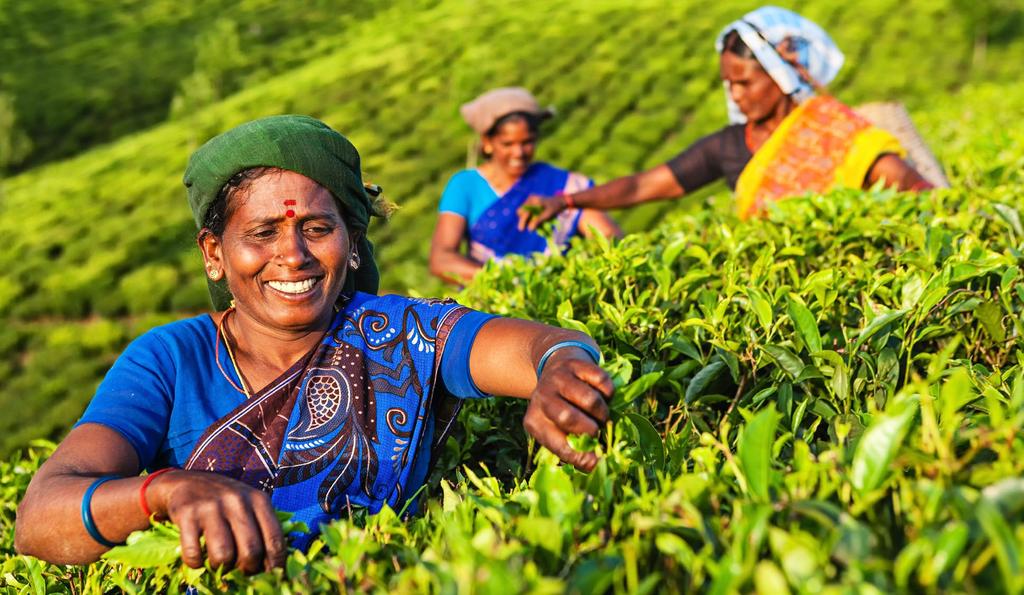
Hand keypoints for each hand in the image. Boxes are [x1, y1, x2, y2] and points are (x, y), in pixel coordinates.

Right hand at [148, 470, 285, 573]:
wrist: (186, 483)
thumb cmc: (225, 501)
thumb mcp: (250, 505)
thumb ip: (262, 529)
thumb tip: (273, 568)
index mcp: (259, 500)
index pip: (275, 538)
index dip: (275, 563)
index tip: (271, 575)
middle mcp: (238, 501)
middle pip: (251, 551)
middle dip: (247, 569)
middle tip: (241, 571)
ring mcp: (212, 507)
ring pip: (223, 555)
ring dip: (221, 568)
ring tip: (219, 564)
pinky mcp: (188, 514)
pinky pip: (194, 553)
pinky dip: (196, 563)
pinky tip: (198, 559)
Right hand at [517, 194, 566, 230]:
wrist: (561, 202)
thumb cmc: (555, 207)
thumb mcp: (547, 215)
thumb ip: (538, 221)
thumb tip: (529, 229)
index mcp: (532, 200)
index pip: (521, 211)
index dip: (522, 220)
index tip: (522, 229)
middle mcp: (529, 201)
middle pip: (521, 213)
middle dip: (524, 221)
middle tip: (524, 229)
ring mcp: (531, 204)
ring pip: (525, 215)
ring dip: (528, 221)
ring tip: (533, 227)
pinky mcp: (533, 207)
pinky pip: (529, 215)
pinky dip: (531, 220)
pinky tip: (536, 224)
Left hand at [523, 354, 613, 471]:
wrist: (555, 366)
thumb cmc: (561, 408)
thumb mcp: (558, 428)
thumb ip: (574, 449)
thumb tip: (598, 466)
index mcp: (534, 421)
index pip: (558, 445)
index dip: (581, 456)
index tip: (597, 461)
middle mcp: (541, 398)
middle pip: (568, 418)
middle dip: (591, 429)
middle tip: (598, 431)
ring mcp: (558, 378)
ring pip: (589, 400)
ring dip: (603, 412)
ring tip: (601, 415)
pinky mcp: (575, 363)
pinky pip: (601, 381)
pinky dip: (608, 393)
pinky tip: (602, 396)